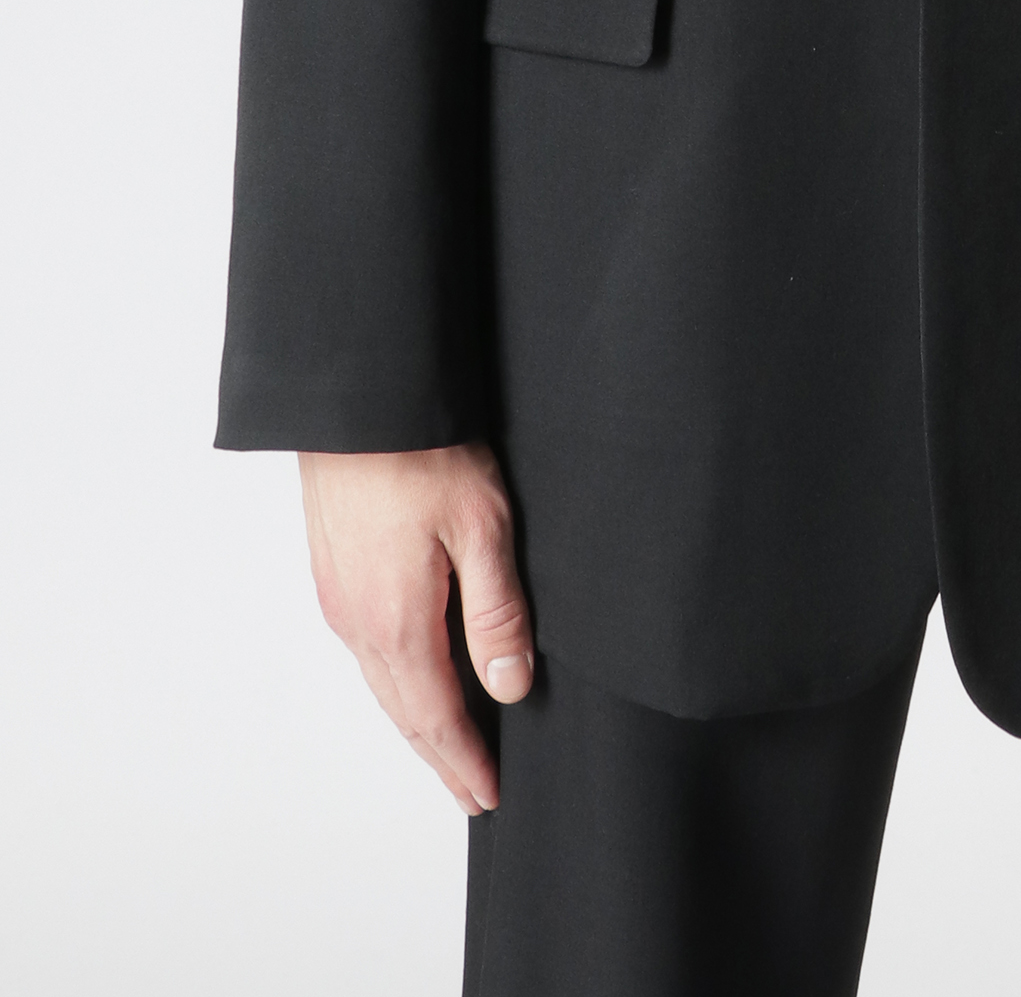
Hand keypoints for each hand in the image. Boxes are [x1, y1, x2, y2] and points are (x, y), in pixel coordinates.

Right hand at [299, 443, 534, 814]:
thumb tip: (509, 687)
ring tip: (447, 749)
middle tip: (471, 793)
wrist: (358, 401)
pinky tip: (412, 678)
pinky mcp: (332, 573)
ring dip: (416, 722)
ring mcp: (338, 599)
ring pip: (382, 683)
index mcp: (399, 622)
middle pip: (404, 712)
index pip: (437, 717)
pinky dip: (395, 682)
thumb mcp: (483, 527)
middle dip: (440, 757)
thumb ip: (496, 612)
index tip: (488, 797)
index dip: (465, 763)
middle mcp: (358, 623)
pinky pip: (366, 650)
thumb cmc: (421, 452)